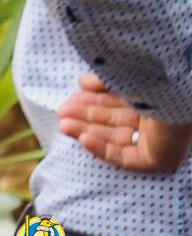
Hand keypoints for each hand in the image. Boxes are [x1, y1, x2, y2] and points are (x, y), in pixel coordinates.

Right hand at [57, 73, 191, 172]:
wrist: (173, 94)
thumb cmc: (151, 79)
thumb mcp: (121, 76)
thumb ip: (103, 81)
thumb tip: (82, 82)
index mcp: (152, 98)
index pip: (118, 103)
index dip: (92, 100)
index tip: (71, 97)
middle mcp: (156, 119)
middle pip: (114, 120)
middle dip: (85, 116)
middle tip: (61, 112)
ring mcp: (158, 140)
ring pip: (115, 138)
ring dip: (87, 131)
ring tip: (63, 125)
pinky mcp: (158, 159)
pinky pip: (126, 157)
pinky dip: (102, 149)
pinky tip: (83, 139)